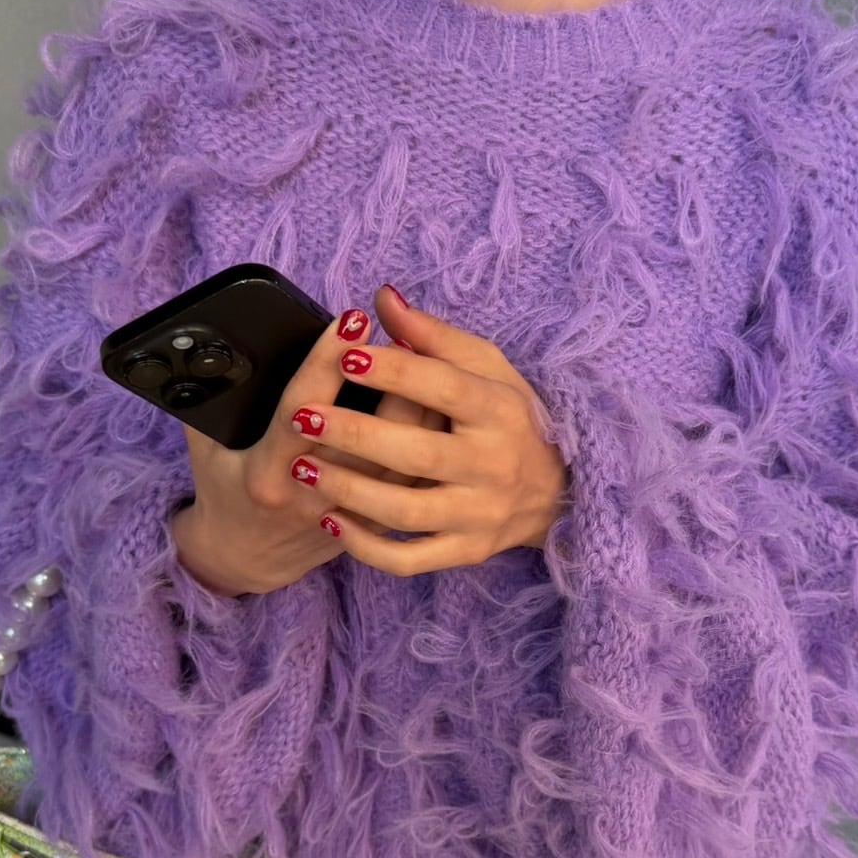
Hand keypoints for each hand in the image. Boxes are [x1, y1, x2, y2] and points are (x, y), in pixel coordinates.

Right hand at [174, 301, 448, 595]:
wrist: (246, 559)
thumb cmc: (225, 491)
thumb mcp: (205, 447)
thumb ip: (213, 398)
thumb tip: (224, 339)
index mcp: (267, 475)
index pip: (305, 409)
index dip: (327, 362)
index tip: (351, 319)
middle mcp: (314, 496)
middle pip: (372, 432)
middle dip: (392, 377)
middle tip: (403, 329)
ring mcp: (351, 514)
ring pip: (405, 457)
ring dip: (421, 403)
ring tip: (427, 355)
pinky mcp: (376, 521)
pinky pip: (417, 477)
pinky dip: (431, 437)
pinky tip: (441, 402)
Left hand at [286, 284, 569, 576]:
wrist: (555, 492)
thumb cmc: (509, 418)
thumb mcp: (486, 369)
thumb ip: (433, 336)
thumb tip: (382, 298)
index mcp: (500, 412)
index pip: (444, 388)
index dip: (394, 371)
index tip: (346, 355)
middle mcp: (494, 466)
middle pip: (419, 454)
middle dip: (355, 435)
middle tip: (302, 418)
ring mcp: (480, 515)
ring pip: (407, 513)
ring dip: (350, 491)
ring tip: (302, 466)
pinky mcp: (466, 551)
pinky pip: (410, 559)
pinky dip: (368, 547)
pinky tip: (332, 521)